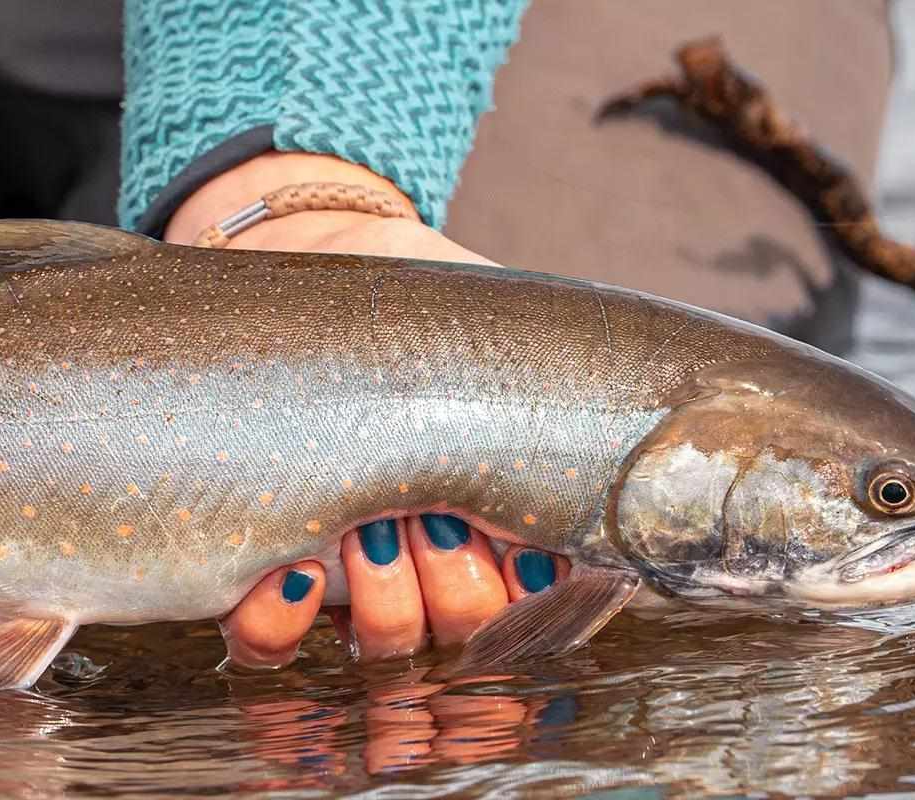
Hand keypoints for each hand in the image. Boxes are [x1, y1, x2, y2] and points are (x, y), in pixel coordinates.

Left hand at [165, 152, 570, 667]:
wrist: (324, 261)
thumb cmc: (427, 301)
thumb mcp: (505, 335)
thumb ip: (564, 384)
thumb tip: (657, 417)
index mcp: (503, 520)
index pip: (544, 608)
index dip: (543, 608)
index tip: (529, 556)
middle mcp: (432, 560)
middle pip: (468, 635)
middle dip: (458, 587)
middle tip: (432, 517)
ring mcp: (347, 572)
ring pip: (388, 645)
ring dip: (387, 600)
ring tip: (369, 529)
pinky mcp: (258, 566)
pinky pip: (266, 645)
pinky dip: (280, 623)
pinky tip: (295, 569)